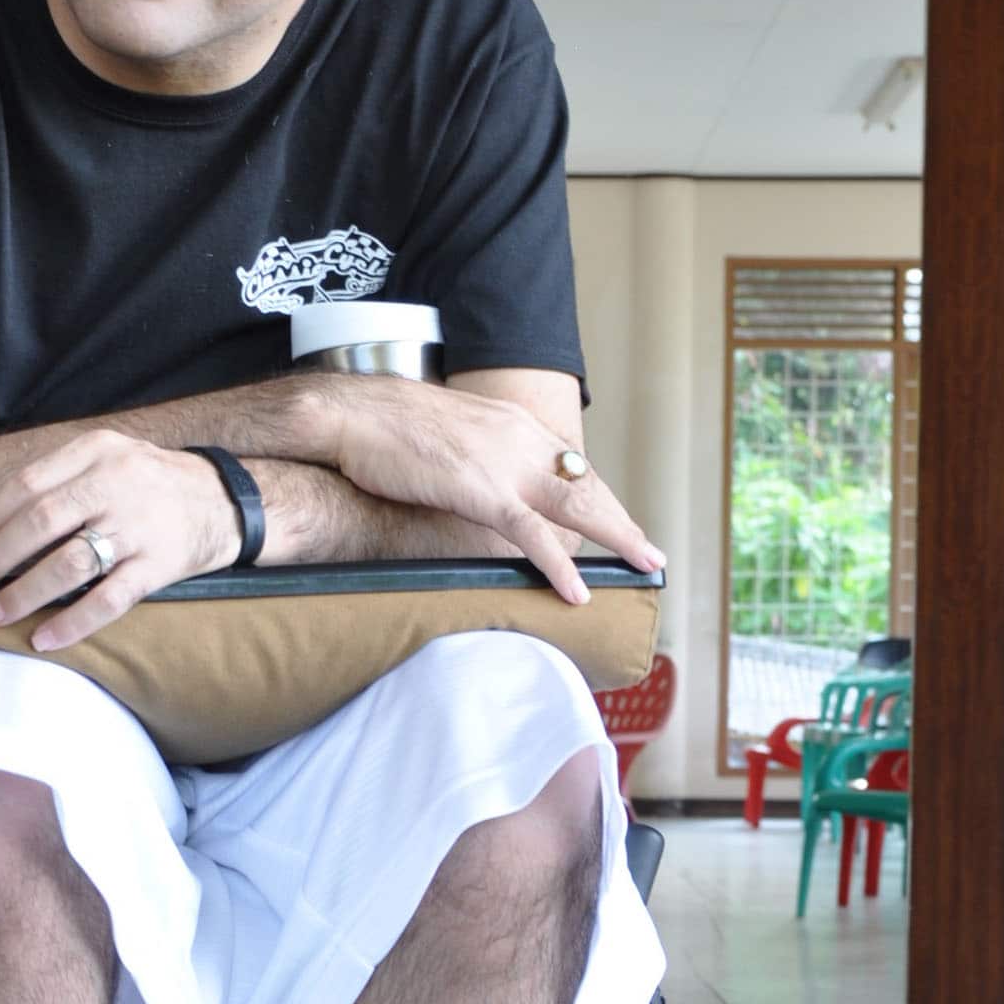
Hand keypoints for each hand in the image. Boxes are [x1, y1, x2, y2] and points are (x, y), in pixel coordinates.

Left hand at [0, 432, 241, 650]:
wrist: (226, 500)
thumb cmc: (151, 483)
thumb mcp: (110, 457)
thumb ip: (61, 477)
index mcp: (97, 452)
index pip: (28, 485)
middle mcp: (116, 484)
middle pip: (41, 522)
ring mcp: (139, 527)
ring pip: (69, 564)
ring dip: (23, 593)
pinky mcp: (159, 566)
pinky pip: (108, 600)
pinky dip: (72, 622)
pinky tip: (44, 638)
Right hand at [326, 378, 662, 602]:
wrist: (353, 414)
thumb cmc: (386, 426)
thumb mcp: (450, 434)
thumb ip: (479, 456)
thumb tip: (485, 485)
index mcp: (512, 422)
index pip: (569, 463)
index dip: (598, 495)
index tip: (618, 518)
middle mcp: (520, 437)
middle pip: (586, 484)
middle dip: (622, 520)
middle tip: (649, 550)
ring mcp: (505, 463)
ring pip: (577, 505)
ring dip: (617, 537)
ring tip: (642, 564)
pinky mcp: (483, 490)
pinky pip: (533, 534)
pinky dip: (559, 566)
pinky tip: (577, 590)